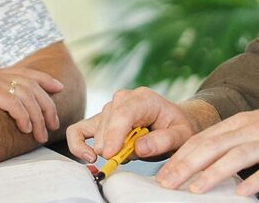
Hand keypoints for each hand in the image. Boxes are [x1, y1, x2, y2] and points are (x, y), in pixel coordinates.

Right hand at [65, 87, 216, 164]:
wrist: (174, 124)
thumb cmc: (178, 128)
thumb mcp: (181, 135)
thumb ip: (163, 141)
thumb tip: (138, 148)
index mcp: (144, 99)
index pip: (124, 112)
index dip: (114, 133)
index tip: (110, 154)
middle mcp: (123, 99)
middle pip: (107, 121)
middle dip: (110, 145)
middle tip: (124, 160)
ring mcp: (110, 109)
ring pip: (93, 128)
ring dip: (101, 147)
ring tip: (120, 157)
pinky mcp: (101, 121)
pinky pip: (79, 130)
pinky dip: (78, 144)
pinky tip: (88, 156)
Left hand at [154, 92, 258, 196]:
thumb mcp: (257, 127)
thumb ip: (233, 141)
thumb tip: (205, 160)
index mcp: (239, 122)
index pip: (201, 139)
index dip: (179, 157)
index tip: (162, 174)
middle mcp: (251, 129)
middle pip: (211, 147)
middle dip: (185, 166)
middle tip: (167, 183)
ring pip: (235, 156)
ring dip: (212, 173)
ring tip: (195, 189)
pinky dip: (254, 179)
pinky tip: (241, 191)